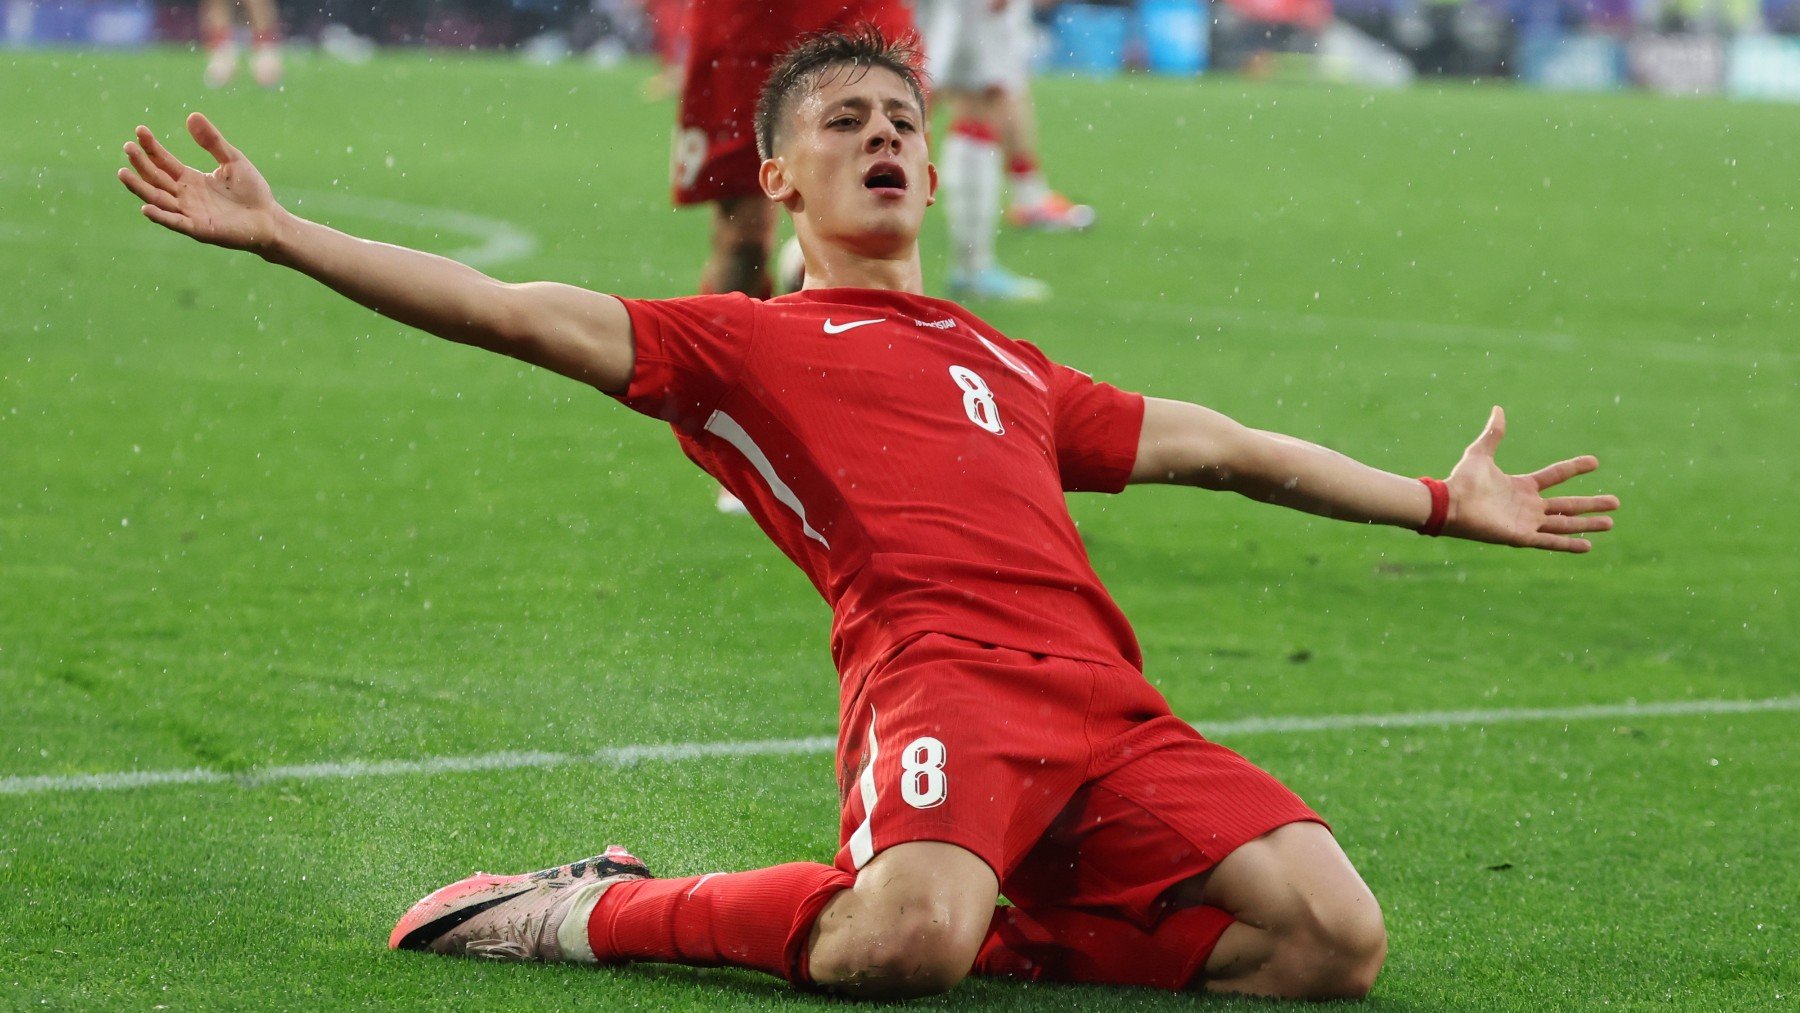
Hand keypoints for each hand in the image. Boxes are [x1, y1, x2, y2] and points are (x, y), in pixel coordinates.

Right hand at [117, 113, 283, 252]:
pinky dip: (161, 216)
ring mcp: (190, 212)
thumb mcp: (232, 160)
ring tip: (123, 173)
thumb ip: (212, 141)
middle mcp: (185, 196)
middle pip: (155, 178)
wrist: (270, 219)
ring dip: (140, 187)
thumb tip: (191, 115)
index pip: (163, 161)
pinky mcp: (199, 229)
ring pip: (158, 199)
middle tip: (127, 147)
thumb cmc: (252, 191)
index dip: (151, 147)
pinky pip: (175, 222)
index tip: (139, 130)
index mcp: (190, 179)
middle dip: (141, 163)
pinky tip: (146, 207)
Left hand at [1443, 406, 1618, 552]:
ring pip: (1564, 524)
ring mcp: (1526, 522)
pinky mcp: (1521, 537)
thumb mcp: (1480, 453)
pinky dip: (1568, 544)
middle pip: (1567, 505)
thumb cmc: (1461, 480)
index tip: (1595, 461)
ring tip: (1610, 524)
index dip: (1574, 468)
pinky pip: (1549, 542)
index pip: (1555, 476)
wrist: (1449, 503)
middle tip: (1616, 502)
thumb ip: (1493, 434)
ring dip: (1587, 524)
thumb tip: (1498, 409)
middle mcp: (1528, 506)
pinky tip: (1588, 546)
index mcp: (1522, 486)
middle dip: (1591, 504)